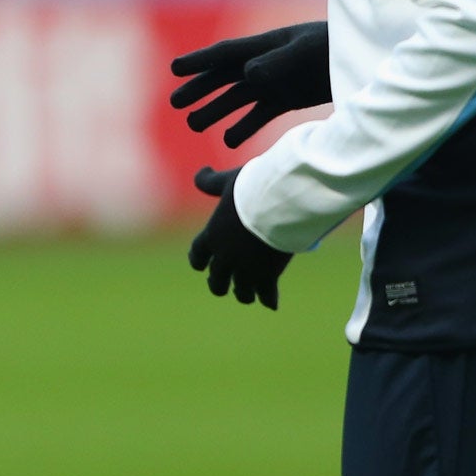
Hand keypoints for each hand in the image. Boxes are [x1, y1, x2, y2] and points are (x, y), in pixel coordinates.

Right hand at [169, 21, 329, 146]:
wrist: (367, 60)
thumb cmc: (337, 47)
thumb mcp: (307, 51)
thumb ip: (278, 62)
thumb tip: (247, 75)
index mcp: (266, 44)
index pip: (225, 53)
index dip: (199, 61)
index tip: (174, 69)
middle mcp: (266, 63)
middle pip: (225, 77)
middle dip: (200, 89)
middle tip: (174, 104)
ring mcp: (277, 81)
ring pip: (238, 98)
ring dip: (216, 110)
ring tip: (194, 124)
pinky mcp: (290, 98)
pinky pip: (260, 113)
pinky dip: (245, 126)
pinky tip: (229, 140)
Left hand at [187, 166, 292, 309]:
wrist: (278, 204)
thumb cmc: (252, 188)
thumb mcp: (227, 182)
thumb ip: (210, 181)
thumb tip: (201, 171)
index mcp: (212, 235)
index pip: (197, 254)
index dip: (197, 261)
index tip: (200, 265)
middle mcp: (225, 256)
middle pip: (216, 279)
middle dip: (218, 284)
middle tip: (222, 286)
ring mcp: (246, 269)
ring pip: (241, 291)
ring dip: (244, 294)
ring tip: (248, 295)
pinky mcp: (267, 276)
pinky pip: (266, 295)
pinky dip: (269, 300)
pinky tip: (271, 304)